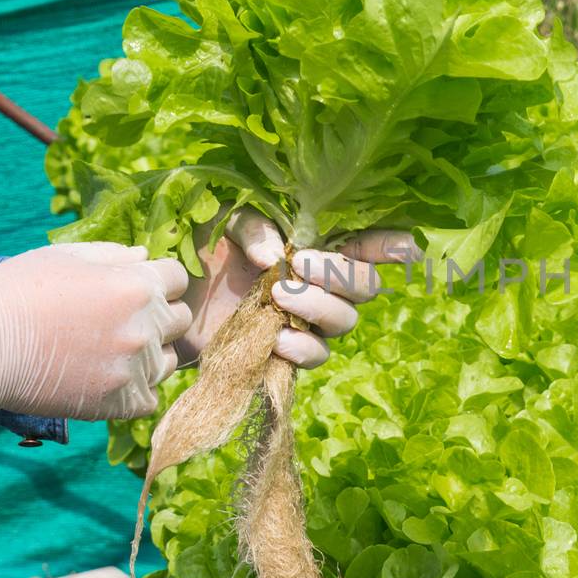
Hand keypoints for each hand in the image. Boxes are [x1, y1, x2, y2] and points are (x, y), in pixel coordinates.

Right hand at [0, 243, 191, 433]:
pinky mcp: (120, 404)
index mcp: (136, 285)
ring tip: (109, 350)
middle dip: (159, 314)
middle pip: (180, 319)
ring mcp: (135, 368)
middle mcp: (145, 327)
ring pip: (169, 360)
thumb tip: (145, 257)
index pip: (179, 279)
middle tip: (119, 319)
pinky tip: (106, 378)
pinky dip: (135, 389)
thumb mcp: (65, 256)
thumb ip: (114, 255)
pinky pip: (150, 397)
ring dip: (151, 353)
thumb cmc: (14, 292)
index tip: (135, 287)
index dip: (159, 280)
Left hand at [177, 210, 418, 369]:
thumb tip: (276, 254)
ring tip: (278, 296)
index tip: (408, 246)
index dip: (393, 245)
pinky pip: (316, 355)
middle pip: (366, 286)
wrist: (169, 302)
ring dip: (318, 306)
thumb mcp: (222, 223)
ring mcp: (308, 321)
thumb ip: (251, 228)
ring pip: (345, 320)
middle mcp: (323, 285)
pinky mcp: (287, 352)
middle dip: (341, 275)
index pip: (367, 244)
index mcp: (316, 246)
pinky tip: (278, 338)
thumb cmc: (201, 251)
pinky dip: (303, 346)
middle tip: (300, 264)